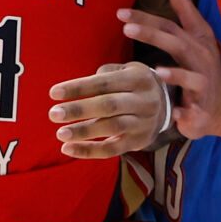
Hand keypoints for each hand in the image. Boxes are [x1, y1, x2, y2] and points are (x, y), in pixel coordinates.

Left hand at [48, 60, 166, 156]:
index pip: (104, 82)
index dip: (79, 87)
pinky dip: (89, 151)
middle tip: (54, 114)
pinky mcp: (138, 142)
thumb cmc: (133, 85)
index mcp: (137, 78)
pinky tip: (68, 149)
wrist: (166, 105)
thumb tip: (79, 88)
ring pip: (111, 128)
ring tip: (60, 133)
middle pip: (109, 105)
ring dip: (84, 131)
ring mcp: (143, 123)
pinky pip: (112, 150)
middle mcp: (144, 100)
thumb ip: (105, 75)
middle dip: (79, 110)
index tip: (54, 93)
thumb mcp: (126, 71)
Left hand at [120, 0, 220, 139]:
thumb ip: (185, 11)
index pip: (168, 26)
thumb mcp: (199, 36)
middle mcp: (200, 61)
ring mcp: (202, 86)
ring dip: (176, 75)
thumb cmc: (206, 65)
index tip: (120, 13)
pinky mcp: (202, 110)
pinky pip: (194, 112)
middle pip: (176, 44)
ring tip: (159, 72)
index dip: (146, 18)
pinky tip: (175, 114)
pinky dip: (185, 113)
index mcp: (195, 43)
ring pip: (191, 79)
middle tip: (128, 28)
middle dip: (153, 36)